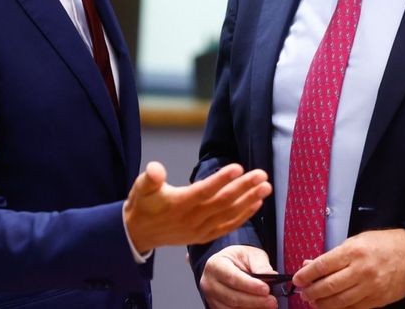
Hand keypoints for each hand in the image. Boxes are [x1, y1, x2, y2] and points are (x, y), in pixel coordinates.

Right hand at [123, 161, 270, 253]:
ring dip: (249, 201)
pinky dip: (243, 216)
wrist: (138, 234)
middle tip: (262, 174)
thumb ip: (150, 178)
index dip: (221, 180)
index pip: (204, 191)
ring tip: (266, 187)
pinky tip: (257, 204)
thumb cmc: (142, 205)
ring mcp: (200, 230)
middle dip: (244, 188)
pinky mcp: (204, 236)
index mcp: (178, 204)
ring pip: (229, 215)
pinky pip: (227, 227)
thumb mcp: (140, 187)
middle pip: (222, 202)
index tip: (238, 167)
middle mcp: (192, 219)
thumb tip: (155, 169)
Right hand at [200, 245, 278, 308]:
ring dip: (252, 308)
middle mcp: (210, 283)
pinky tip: (258, 308)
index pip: (232, 277)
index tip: (266, 289)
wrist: (229, 265)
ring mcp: (211, 298)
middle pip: (232, 297)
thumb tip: (271, 275)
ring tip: (267, 305)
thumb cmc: (238, 259)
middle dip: (255, 301)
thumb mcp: (251, 254)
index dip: (250, 285)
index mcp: (215, 264)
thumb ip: (260, 265)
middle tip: (272, 301)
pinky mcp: (216, 308)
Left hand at [292, 228, 404, 308]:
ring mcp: (369, 287)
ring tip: (313, 301)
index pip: (322, 265)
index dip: (306, 274)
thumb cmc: (384, 244)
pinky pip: (353, 308)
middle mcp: (361, 270)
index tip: (297, 279)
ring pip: (338, 301)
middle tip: (303, 293)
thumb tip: (310, 264)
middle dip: (311, 291)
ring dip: (322, 303)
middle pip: (328, 286)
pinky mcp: (376, 300)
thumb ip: (333, 254)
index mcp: (353, 251)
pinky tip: (330, 306)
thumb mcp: (356, 240)